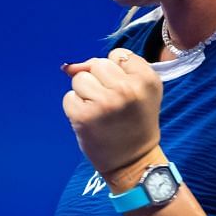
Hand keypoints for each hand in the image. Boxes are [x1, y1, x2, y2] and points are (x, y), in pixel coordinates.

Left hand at [61, 49, 161, 180]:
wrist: (133, 161)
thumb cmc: (134, 123)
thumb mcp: (138, 90)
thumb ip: (112, 69)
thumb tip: (68, 66)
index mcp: (146, 79)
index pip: (118, 55)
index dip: (117, 72)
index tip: (125, 92)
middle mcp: (127, 89)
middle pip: (97, 64)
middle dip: (99, 80)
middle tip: (111, 104)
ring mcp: (105, 103)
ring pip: (79, 78)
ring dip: (85, 93)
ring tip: (100, 112)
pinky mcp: (84, 116)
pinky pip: (69, 97)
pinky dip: (75, 108)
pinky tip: (90, 121)